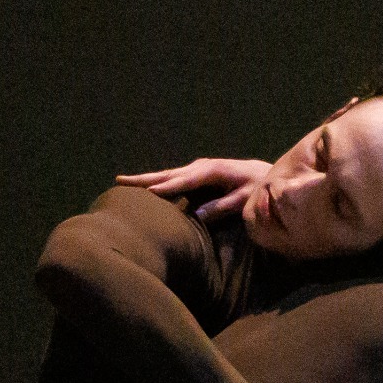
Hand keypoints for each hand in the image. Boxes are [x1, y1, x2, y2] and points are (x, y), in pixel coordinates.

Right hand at [117, 158, 270, 221]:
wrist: (262, 174)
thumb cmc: (256, 188)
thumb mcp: (243, 200)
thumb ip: (222, 206)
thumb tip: (198, 215)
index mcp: (213, 170)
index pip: (186, 180)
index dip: (169, 186)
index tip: (151, 192)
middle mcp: (201, 166)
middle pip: (169, 174)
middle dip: (145, 178)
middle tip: (120, 181)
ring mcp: (196, 169)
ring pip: (166, 175)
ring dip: (145, 179)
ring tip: (122, 182)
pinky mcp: (195, 175)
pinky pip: (172, 179)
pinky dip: (155, 182)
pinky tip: (142, 188)